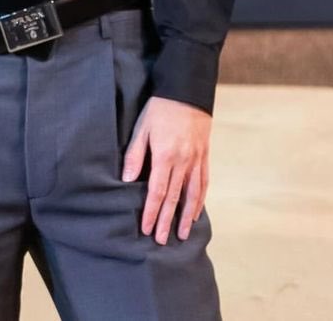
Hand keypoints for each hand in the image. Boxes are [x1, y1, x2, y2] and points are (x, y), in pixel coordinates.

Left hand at [121, 94, 211, 243]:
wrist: (187, 91)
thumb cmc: (160, 108)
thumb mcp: (142, 128)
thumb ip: (135, 155)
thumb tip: (128, 180)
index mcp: (165, 156)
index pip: (157, 192)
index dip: (152, 212)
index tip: (147, 229)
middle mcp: (183, 162)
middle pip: (174, 197)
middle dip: (167, 221)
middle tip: (162, 241)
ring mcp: (196, 160)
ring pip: (192, 194)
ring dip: (187, 216)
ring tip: (182, 234)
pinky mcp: (204, 155)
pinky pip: (204, 182)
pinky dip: (200, 199)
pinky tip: (197, 211)